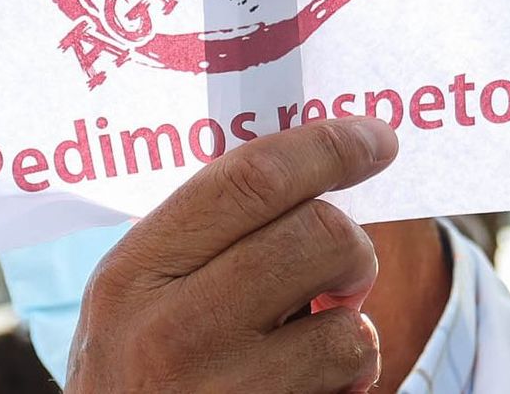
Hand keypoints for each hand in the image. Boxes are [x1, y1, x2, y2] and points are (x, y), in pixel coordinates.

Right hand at [67, 118, 397, 393]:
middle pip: (320, 236)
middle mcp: (168, 333)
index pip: (250, 181)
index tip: (376, 140)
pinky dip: (349, 389)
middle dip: (352, 250)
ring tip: (303, 353)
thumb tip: (319, 166)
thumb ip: (206, 236)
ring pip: (350, 329)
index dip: (327, 148)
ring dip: (350, 338)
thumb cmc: (141, 378)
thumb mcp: (140, 298)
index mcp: (133, 275)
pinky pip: (352, 393)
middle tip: (340, 274)